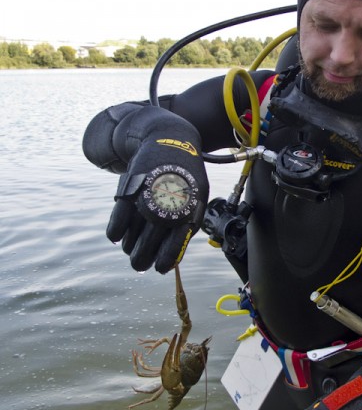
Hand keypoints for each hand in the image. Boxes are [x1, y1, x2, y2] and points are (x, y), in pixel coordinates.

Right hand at [106, 114, 208, 272]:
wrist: (169, 140)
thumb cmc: (185, 176)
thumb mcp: (196, 198)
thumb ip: (186, 225)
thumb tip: (172, 257)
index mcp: (186, 210)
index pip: (174, 246)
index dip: (164, 261)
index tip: (159, 269)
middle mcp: (165, 206)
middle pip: (148, 245)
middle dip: (141, 260)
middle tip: (139, 265)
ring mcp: (145, 198)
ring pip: (131, 236)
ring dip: (129, 247)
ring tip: (130, 248)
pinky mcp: (129, 189)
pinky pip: (117, 221)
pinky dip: (116, 232)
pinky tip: (117, 237)